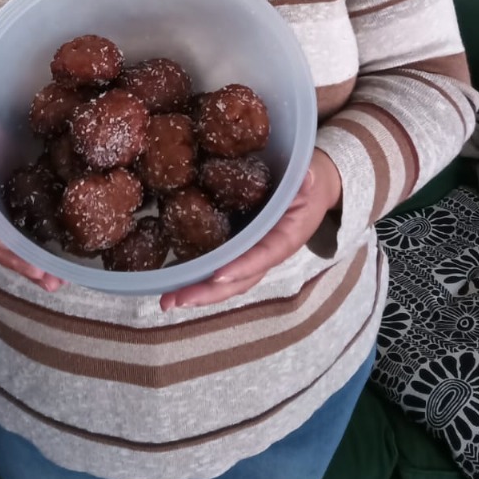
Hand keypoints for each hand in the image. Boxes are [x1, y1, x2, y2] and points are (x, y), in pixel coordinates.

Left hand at [159, 149, 341, 311]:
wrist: (310, 187)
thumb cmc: (308, 182)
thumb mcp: (311, 179)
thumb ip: (308, 181)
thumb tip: (308, 178)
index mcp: (284, 238)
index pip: (264, 256)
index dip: (242, 267)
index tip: (218, 276)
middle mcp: (264, 253)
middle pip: (238, 279)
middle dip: (208, 292)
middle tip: (177, 300)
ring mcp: (249, 254)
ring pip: (224, 280)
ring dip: (196, 291)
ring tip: (167, 300)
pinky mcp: (235, 246)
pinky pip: (216, 265)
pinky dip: (194, 275)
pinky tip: (169, 282)